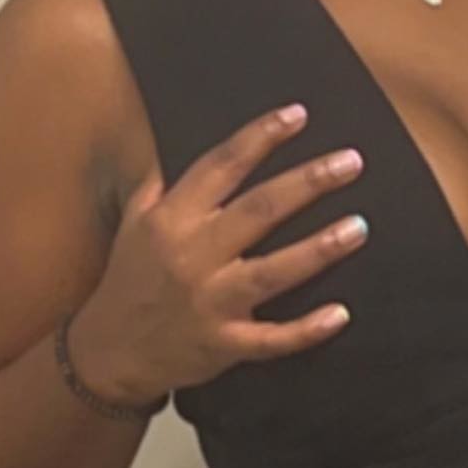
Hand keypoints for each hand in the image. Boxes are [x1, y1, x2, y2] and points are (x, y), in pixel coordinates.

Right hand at [67, 105, 368, 405]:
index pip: (220, 167)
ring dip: (318, 249)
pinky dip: (306, 330)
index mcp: (172, 219)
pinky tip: (340, 314)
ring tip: (359, 227)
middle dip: (307, 183)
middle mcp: (192, 256)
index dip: (259, 138)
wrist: (108, 352)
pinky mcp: (224, 345)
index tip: (298, 115)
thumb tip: (187, 140)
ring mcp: (210, 303)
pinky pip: (271, 339)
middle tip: (351, 162)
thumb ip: (162, 181)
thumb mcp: (134, 222)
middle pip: (259, 211)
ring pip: (272, 273)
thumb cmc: (130, 279)